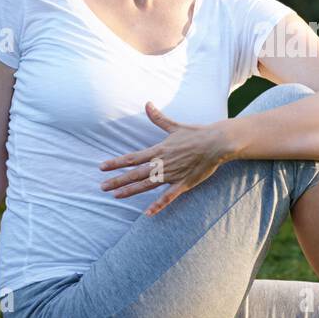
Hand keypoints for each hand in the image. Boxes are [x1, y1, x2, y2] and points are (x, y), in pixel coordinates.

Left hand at [99, 101, 232, 215]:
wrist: (216, 143)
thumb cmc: (196, 133)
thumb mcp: (174, 126)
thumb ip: (158, 118)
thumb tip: (147, 104)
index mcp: (158, 150)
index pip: (132, 158)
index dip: (116, 163)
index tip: (102, 167)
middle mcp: (162, 163)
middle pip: (135, 173)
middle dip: (117, 180)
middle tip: (102, 187)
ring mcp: (172, 175)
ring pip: (146, 185)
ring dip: (130, 191)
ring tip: (116, 196)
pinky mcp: (183, 184)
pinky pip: (168, 197)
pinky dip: (158, 205)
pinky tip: (148, 213)